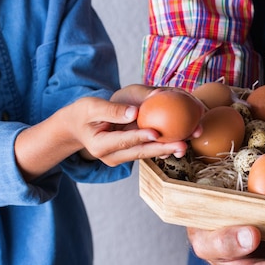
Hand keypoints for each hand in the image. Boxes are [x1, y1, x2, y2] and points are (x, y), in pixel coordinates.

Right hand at [15, 85, 201, 179]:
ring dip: (168, 149)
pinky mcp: (130, 154)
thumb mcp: (91, 107)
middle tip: (183, 145)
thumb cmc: (83, 113)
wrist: (76, 128)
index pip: (123, 141)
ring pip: (147, 153)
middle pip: (141, 152)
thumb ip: (111, 110)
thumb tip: (135, 112)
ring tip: (187, 144)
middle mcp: (112, 156)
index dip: (140, 137)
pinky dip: (164, 144)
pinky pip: (148, 149)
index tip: (156, 132)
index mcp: (100, 145)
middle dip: (163, 149)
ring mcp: (122, 157)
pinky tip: (181, 139)